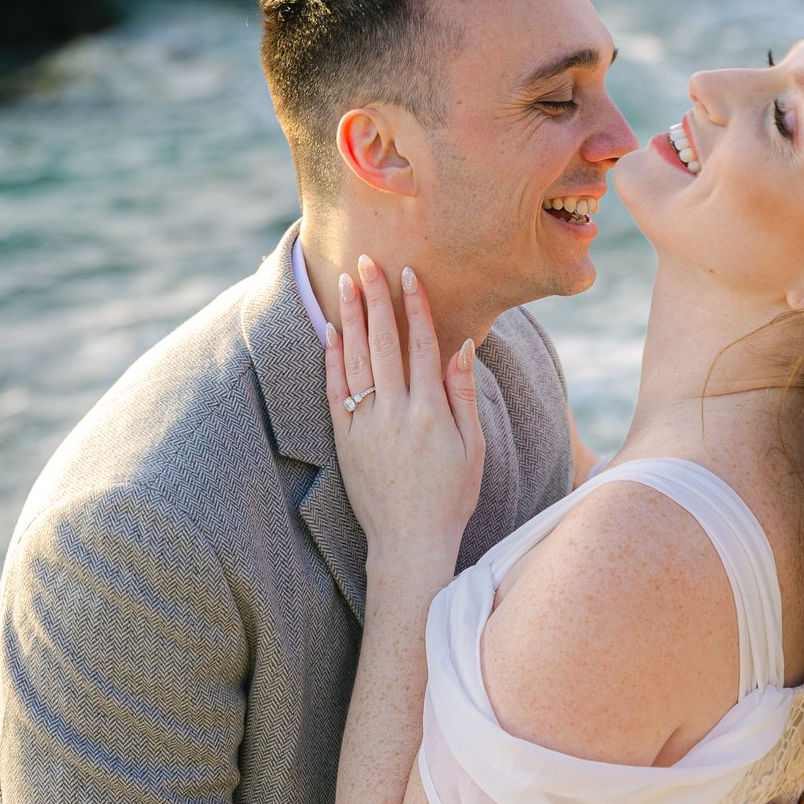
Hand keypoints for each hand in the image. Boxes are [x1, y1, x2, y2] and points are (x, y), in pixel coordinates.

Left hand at [323, 256, 483, 581]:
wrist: (409, 542)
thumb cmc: (450, 496)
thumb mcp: (473, 446)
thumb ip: (464, 393)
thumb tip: (461, 346)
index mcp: (431, 411)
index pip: (421, 345)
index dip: (414, 306)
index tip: (407, 275)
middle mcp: (395, 412)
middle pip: (383, 342)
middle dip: (376, 298)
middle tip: (368, 261)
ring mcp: (366, 425)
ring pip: (355, 359)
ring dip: (351, 317)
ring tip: (346, 281)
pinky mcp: (344, 439)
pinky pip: (334, 389)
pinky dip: (331, 357)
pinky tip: (330, 329)